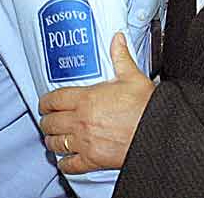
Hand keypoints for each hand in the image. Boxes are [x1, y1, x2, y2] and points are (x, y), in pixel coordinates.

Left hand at [39, 33, 153, 173]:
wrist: (158, 129)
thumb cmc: (146, 105)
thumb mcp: (132, 77)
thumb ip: (120, 57)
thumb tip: (117, 39)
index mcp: (87, 99)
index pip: (54, 99)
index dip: (46, 102)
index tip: (46, 103)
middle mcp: (81, 121)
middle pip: (50, 122)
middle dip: (47, 121)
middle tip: (50, 119)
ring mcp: (85, 142)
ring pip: (55, 143)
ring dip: (53, 140)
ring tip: (55, 137)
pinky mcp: (92, 160)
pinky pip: (69, 165)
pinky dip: (65, 163)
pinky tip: (66, 159)